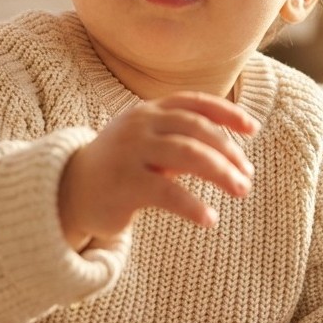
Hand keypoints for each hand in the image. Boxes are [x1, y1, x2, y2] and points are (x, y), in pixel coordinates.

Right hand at [58, 92, 257, 249]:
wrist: (69, 191)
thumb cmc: (120, 167)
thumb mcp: (148, 144)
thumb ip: (181, 140)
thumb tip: (231, 153)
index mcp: (148, 111)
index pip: (194, 103)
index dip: (227, 113)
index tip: (253, 128)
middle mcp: (140, 125)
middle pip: (197, 129)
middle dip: (229, 152)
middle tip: (247, 176)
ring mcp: (131, 152)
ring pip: (188, 154)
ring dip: (221, 173)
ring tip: (241, 191)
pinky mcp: (125, 184)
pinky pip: (168, 192)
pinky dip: (193, 206)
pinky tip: (210, 219)